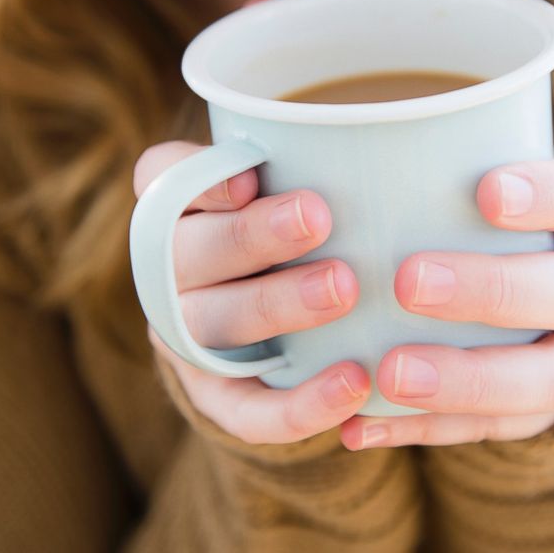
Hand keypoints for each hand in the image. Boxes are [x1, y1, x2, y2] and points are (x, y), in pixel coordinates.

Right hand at [134, 141, 371, 443]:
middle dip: (252, 236)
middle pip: (189, 250)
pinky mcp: (215, 396)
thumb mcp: (298, 187)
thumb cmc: (301, 232)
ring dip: (276, 305)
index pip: (162, 177)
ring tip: (345, 289)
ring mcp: (186, 336)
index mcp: (180, 206)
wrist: (280, 326)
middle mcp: (170, 270)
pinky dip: (297, 405)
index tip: (250, 177)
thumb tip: (391, 143)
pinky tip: (354, 384)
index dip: (198, 178)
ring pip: (212, 324)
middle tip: (319, 218)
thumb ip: (317, 162)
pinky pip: (245, 410)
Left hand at [340, 151, 553, 449]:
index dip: (549, 194)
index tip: (486, 192)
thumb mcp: (506, 175)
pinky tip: (365, 424)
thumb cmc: (512, 219)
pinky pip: (504, 429)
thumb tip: (335, 140)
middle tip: (409, 282)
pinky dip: (431, 429)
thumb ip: (451, 162)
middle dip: (495, 290)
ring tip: (390, 374)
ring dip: (469, 379)